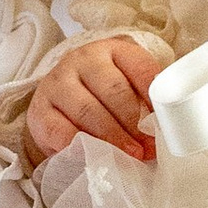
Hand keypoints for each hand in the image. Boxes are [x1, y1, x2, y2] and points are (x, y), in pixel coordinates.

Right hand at [25, 35, 167, 166]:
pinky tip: (94, 156)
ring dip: (113, 138)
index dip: (155, 100)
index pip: (140, 68)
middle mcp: (82, 60)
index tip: (165, 126)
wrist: (59, 102)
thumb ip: (147, 102)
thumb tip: (168, 130)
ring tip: (130, 156)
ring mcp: (57, 83)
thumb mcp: (127, 88)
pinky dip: (79, 146)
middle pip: (114, 90)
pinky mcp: (39, 111)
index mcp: (112, 50)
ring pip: (88, 110)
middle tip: (148, 148)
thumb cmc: (102, 97)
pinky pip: (59, 131)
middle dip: (135, 123)